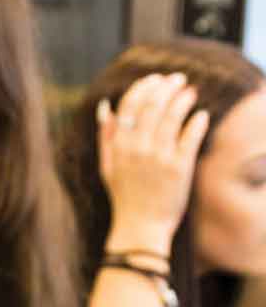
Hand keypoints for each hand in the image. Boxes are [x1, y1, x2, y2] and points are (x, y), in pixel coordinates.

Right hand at [97, 72, 209, 252]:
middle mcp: (138, 148)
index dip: (144, 87)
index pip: (130, 105)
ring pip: (172, 117)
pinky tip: (201, 115)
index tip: (155, 79)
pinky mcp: (178, 169)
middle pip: (152, 105)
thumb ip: (106, 136)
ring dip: (182, 99)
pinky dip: (196, 123)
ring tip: (190, 92)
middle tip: (177, 79)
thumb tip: (105, 107)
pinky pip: (189, 138)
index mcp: (120, 145)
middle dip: (166, 87)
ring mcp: (158, 158)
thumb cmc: (124, 198)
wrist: (140, 228)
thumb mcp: (107, 167)